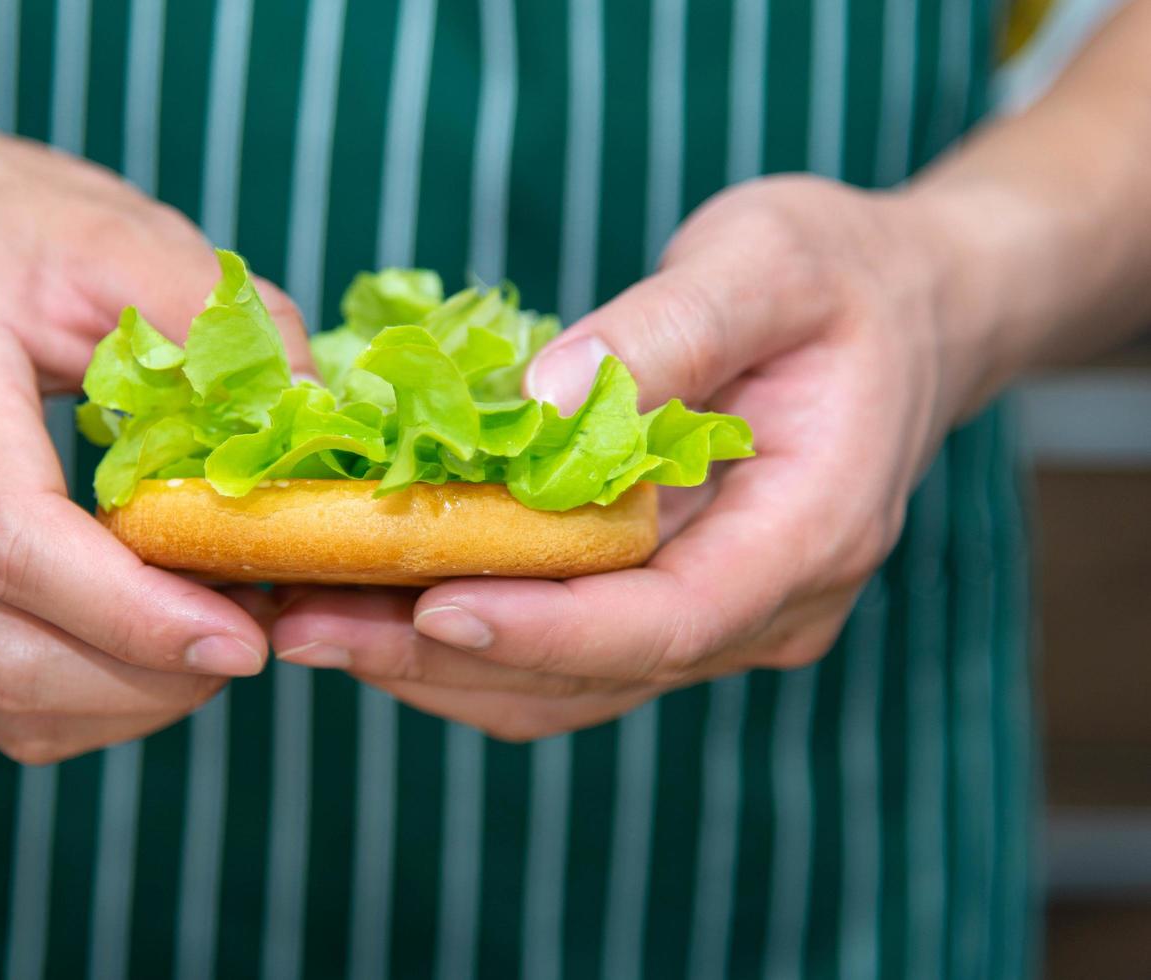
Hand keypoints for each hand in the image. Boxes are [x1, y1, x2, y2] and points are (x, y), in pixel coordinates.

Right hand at [0, 99, 315, 762]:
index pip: (19, 542)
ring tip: (214, 637)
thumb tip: (318, 422)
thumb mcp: (124, 235)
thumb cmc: (6, 226)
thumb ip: (226, 324)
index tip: (246, 638)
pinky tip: (152, 645)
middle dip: (151, 676)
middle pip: (5, 646)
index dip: (138, 615)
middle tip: (255, 636)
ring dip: (127, 697)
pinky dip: (86, 696)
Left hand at [269, 176, 992, 740]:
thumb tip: (539, 402)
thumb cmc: (840, 276)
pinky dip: (472, 642)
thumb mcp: (763, 262)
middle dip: (446, 656)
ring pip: (570, 685)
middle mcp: (768, 605)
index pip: (669, 618)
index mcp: (810, 532)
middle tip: (304, 625)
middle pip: (597, 670)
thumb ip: (663, 332)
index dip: (546, 628)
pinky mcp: (677, 604)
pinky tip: (378, 607)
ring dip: (437, 666)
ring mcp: (724, 617)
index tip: (427, 609)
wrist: (905, 311)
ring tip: (307, 622)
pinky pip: (567, 655)